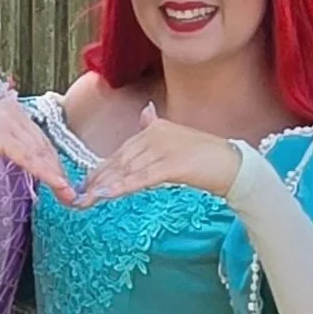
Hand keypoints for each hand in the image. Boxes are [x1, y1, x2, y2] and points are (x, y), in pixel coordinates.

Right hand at [0, 99, 75, 201]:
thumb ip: (12, 145)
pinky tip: (56, 187)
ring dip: (56, 176)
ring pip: (40, 152)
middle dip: (59, 172)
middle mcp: (11, 108)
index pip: (40, 138)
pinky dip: (45, 174)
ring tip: (68, 197)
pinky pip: (29, 157)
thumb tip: (34, 160)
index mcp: (10, 108)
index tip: (64, 184)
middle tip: (71, 196)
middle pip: (44, 144)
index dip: (54, 163)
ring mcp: (6, 119)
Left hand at [76, 106, 241, 204]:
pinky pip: (141, 177)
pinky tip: (106, 195)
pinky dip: (121, 186)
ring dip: (104, 186)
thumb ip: (157, 130)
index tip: (85, 185)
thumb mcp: (178, 139)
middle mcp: (155, 133)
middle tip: (78, 197)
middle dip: (97, 180)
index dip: (101, 170)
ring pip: (127, 170)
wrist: (234, 165)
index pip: (121, 151)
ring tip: (86, 200)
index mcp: (154, 127)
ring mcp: (163, 148)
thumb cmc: (207, 157)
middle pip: (119, 160)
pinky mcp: (172, 164)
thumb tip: (145, 113)